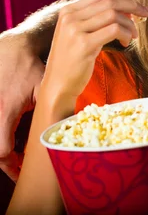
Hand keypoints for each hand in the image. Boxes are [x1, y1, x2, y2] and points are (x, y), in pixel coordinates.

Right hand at [0, 32, 44, 181]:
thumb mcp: (41, 88)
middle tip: (20, 170)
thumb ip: (49, 105)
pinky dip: (3, 139)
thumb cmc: (29, 68)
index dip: (12, 165)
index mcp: (6, 111)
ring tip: (17, 161)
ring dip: (4, 152)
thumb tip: (67, 122)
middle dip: (7, 164)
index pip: (2, 150)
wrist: (12, 50)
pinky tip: (12, 143)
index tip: (23, 170)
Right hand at [40, 0, 147, 105]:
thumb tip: (128, 8)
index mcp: (68, 11)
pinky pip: (114, 30)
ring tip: (133, 36)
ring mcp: (75, 29)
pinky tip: (126, 43)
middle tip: (146, 15)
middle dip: (133, 6)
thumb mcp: (81, 34)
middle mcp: (70, 16)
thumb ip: (98, 19)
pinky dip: (126, 34)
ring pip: (113, 14)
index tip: (139, 7)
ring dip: (130, 24)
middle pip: (109, 1)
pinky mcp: (83, 44)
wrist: (57, 84)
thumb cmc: (74, 60)